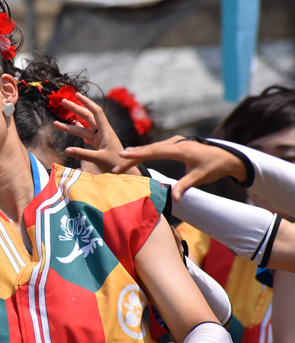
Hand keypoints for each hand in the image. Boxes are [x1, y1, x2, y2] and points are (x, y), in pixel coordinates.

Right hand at [53, 93, 140, 174]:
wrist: (126, 172)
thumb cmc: (116, 164)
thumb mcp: (99, 159)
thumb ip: (83, 154)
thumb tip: (66, 150)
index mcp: (106, 131)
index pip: (96, 112)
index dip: (87, 102)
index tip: (77, 95)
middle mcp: (102, 132)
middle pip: (87, 117)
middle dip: (75, 109)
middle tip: (63, 102)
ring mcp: (100, 138)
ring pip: (83, 128)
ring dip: (71, 125)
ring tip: (56, 122)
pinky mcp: (98, 145)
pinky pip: (85, 135)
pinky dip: (77, 130)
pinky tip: (71, 126)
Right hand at [113, 136, 246, 201]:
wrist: (228, 155)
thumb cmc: (214, 166)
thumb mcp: (200, 177)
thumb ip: (184, 186)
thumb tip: (173, 199)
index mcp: (179, 149)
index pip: (153, 152)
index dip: (137, 154)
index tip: (122, 156)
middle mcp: (174, 143)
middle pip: (148, 150)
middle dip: (131, 157)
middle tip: (115, 167)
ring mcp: (174, 142)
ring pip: (151, 148)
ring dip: (136, 154)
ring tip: (120, 160)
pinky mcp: (175, 144)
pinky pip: (156, 148)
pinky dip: (144, 152)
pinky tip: (135, 154)